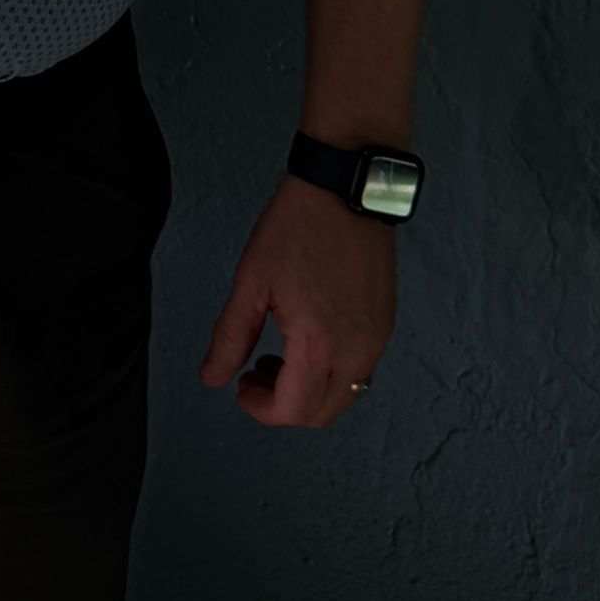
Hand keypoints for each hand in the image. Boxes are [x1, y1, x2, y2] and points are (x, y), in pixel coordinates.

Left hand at [199, 174, 395, 428]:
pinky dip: (331, 372)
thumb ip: (230, 337)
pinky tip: (307, 340)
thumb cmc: (296, 227)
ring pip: (344, 395)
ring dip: (309, 391)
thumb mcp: (251, 282)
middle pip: (321, 413)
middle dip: (284, 405)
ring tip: (277, 356)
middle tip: (255, 374)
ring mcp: (377, 339)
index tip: (241, 389)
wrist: (345, 187)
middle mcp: (357, 351)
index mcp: (320, 345)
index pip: (293, 410)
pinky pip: (360, 370)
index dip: (261, 410)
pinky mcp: (385, 323)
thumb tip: (213, 377)